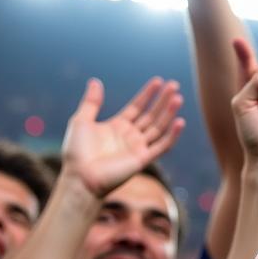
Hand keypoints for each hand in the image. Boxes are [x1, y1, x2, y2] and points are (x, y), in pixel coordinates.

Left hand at [62, 78, 184, 197]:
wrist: (80, 177)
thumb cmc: (77, 152)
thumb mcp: (81, 121)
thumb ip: (91, 102)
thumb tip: (95, 80)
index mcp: (118, 126)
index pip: (138, 106)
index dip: (148, 94)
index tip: (158, 80)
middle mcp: (131, 135)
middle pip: (151, 114)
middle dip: (163, 100)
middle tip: (174, 85)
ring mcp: (138, 147)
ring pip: (159, 127)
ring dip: (169, 113)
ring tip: (178, 98)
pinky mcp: (143, 158)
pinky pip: (162, 146)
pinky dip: (172, 135)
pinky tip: (179, 122)